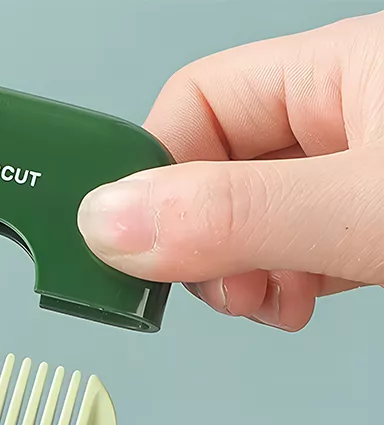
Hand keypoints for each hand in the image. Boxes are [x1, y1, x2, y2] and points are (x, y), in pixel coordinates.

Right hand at [78, 11, 383, 330]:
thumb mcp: (361, 207)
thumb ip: (239, 213)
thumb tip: (112, 223)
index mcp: (339, 73)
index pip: (196, 103)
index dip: (151, 174)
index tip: (126, 242)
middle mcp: (342, 119)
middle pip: (213, 171)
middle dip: (198, 242)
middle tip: (213, 284)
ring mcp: (354, 178)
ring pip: (247, 221)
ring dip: (236, 274)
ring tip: (265, 302)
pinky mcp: (364, 227)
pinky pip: (289, 252)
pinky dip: (277, 287)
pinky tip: (292, 305)